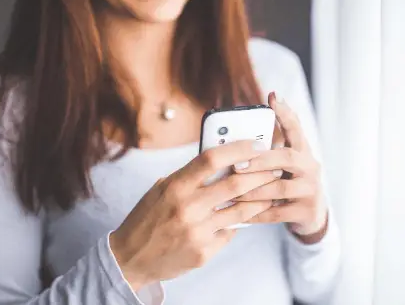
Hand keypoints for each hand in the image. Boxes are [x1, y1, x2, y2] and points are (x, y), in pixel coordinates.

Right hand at [109, 140, 277, 290]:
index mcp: (175, 186)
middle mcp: (187, 208)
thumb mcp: (160, 190)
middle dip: (261, 174)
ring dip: (260, 199)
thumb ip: (188, 177)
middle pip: (235, 184)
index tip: (256, 144)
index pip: (212, 159)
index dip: (238, 148)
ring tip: (270, 191)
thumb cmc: (147, 219)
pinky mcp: (204, 252)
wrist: (130, 259)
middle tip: (275, 168)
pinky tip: (243, 218)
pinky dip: (237, 223)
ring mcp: (197, 232)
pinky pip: (230, 232)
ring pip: (241, 211)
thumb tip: (221, 160)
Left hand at [233, 92, 328, 244]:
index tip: (273, 97)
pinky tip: (240, 215)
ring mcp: (311, 190)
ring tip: (232, 192)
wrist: (311, 217)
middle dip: (261, 160)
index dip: (285, 113)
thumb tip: (235, 136)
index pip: (295, 128)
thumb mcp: (283, 166)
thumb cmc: (288, 185)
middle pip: (288, 157)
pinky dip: (257, 214)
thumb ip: (267, 151)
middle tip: (237, 165)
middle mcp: (310, 167)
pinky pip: (277, 213)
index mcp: (302, 152)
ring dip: (254, 190)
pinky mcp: (307, 211)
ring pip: (280, 187)